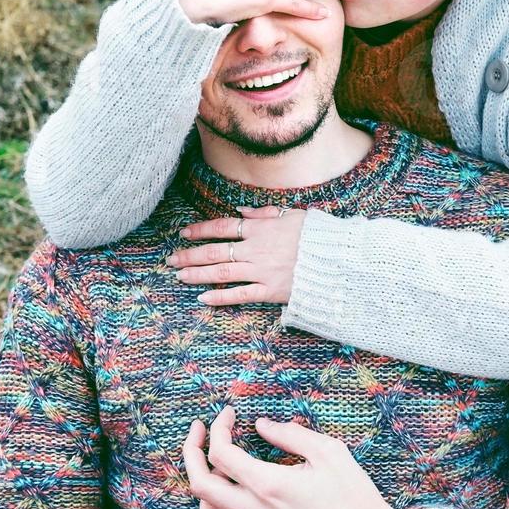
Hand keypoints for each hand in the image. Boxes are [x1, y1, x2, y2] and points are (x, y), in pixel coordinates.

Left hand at [167, 205, 303, 305]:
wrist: (337, 260)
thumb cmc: (316, 235)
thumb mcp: (292, 214)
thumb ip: (264, 213)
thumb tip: (241, 211)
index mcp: (260, 229)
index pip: (222, 227)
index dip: (201, 230)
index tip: (184, 233)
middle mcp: (256, 249)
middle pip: (215, 251)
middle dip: (191, 255)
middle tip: (171, 259)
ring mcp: (261, 271)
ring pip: (222, 272)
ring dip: (198, 274)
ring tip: (180, 275)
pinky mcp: (270, 290)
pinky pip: (240, 294)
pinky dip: (220, 296)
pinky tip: (203, 297)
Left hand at [180, 406, 418, 508]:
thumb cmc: (355, 497)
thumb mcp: (328, 451)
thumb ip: (290, 434)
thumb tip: (261, 425)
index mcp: (270, 485)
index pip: (221, 453)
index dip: (218, 428)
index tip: (228, 415)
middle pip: (200, 484)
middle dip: (191, 452)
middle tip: (199, 433)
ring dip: (204, 485)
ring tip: (215, 465)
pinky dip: (222, 508)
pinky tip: (237, 491)